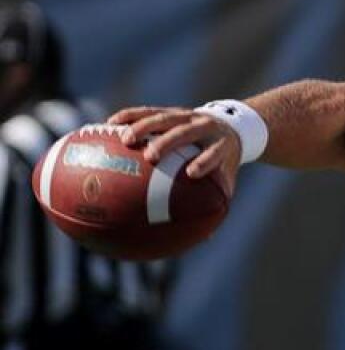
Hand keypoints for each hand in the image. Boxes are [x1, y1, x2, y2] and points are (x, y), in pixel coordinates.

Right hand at [107, 106, 241, 197]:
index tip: (191, 173)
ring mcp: (187, 116)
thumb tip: (204, 238)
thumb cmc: (224, 163)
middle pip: (186, 131)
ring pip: (164, 117)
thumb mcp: (227, 181)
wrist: (232, 128)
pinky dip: (129, 117)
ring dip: (143, 126)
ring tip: (123, 140)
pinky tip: (108, 126)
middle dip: (168, 142)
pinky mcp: (171, 111)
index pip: (215, 153)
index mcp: (221, 145)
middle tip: (150, 156)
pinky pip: (148, 111)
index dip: (205, 161)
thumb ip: (215, 203)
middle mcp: (205, 127)